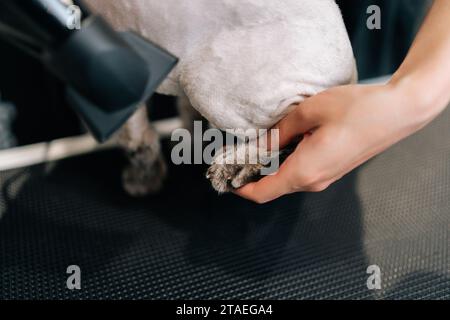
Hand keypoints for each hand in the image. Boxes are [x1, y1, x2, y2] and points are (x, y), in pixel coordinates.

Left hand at [235, 83, 433, 202]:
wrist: (398, 112)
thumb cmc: (355, 109)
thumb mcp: (308, 113)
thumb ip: (279, 132)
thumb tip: (258, 145)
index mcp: (304, 171)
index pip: (262, 193)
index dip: (240, 189)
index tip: (224, 177)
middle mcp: (314, 181)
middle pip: (272, 187)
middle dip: (251, 175)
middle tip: (235, 154)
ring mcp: (325, 177)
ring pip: (286, 179)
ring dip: (268, 167)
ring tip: (254, 145)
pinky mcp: (333, 169)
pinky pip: (301, 171)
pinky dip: (284, 163)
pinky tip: (279, 143)